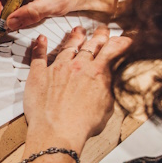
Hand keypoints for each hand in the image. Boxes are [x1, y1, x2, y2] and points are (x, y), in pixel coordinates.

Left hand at [20, 26, 131, 162]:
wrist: (57, 131)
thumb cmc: (81, 125)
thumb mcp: (107, 106)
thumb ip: (107, 88)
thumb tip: (109, 81)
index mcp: (97, 74)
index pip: (111, 50)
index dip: (119, 43)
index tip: (122, 39)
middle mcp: (77, 67)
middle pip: (90, 45)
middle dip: (99, 36)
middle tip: (102, 31)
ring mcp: (57, 68)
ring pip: (67, 47)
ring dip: (74, 37)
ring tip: (77, 31)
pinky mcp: (39, 74)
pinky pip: (39, 56)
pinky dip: (40, 46)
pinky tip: (41, 39)